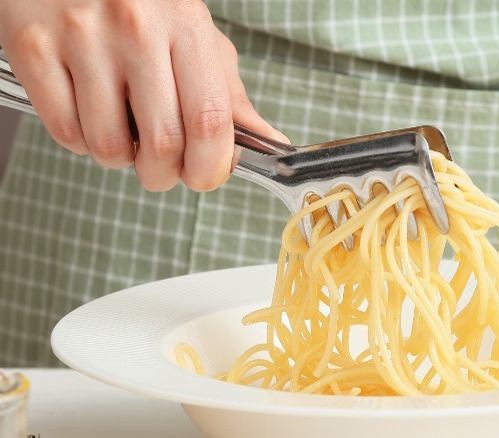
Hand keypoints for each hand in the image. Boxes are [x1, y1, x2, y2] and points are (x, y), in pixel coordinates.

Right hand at [0, 0, 286, 190]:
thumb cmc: (142, 3)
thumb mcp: (195, 36)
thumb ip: (228, 94)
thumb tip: (268, 143)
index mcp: (186, 23)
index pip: (210, 120)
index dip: (211, 167)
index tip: (205, 176)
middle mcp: (135, 27)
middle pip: (162, 144)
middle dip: (165, 175)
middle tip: (161, 167)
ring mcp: (80, 36)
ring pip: (108, 147)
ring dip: (120, 157)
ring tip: (121, 129)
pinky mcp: (31, 46)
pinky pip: (64, 131)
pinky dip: (79, 141)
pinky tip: (89, 112)